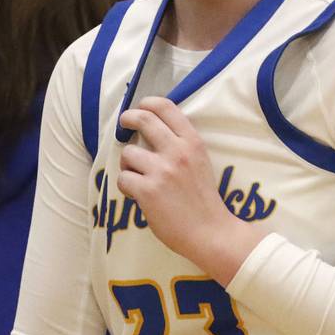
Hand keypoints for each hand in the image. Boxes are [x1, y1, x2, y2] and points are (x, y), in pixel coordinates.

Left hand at [118, 97, 266, 282]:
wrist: (210, 231)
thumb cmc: (204, 199)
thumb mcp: (201, 162)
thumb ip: (182, 146)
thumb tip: (153, 131)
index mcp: (192, 142)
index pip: (167, 107)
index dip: (148, 103)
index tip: (141, 107)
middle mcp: (177, 151)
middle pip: (143, 119)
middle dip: (128, 118)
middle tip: (125, 124)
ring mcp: (161, 171)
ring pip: (128, 153)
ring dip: (128, 164)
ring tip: (138, 177)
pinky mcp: (147, 191)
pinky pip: (123, 178)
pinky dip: (127, 187)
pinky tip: (137, 195)